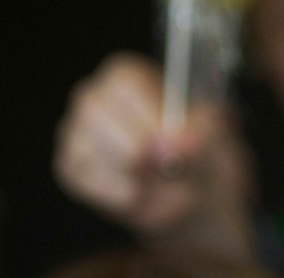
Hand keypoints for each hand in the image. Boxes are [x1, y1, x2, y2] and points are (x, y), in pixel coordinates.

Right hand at [54, 53, 248, 244]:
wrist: (194, 193)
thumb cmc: (197, 155)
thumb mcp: (212, 139)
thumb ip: (197, 134)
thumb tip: (171, 144)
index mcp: (127, 77)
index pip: (124, 84)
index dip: (148, 116)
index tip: (171, 142)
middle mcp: (93, 99)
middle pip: (95, 111)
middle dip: (135, 147)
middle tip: (166, 165)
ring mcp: (77, 133)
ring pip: (87, 149)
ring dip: (132, 174)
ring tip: (158, 178)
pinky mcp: (71, 168)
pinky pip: (85, 181)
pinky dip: (119, 194)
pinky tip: (139, 192)